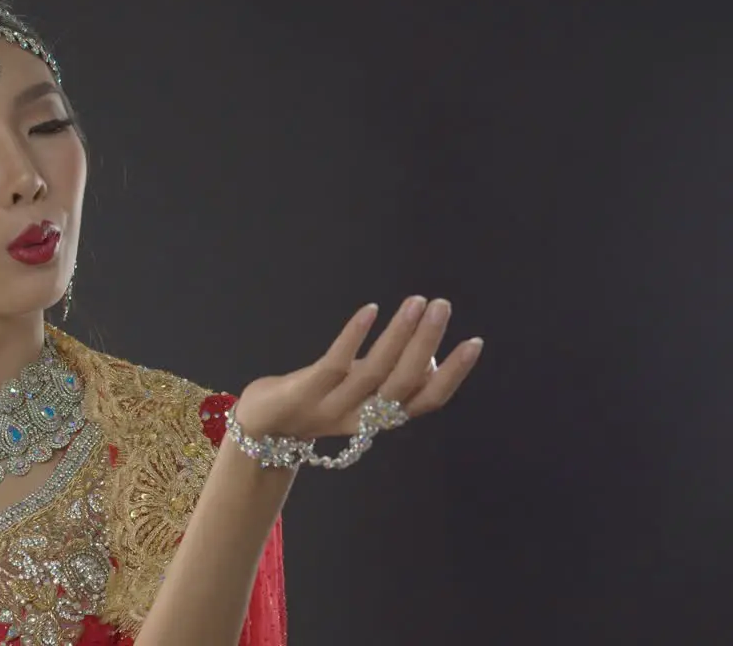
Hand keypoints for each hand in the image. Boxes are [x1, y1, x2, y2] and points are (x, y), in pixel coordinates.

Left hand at [234, 296, 482, 439]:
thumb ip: (388, 376)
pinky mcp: (304, 394)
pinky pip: (334, 364)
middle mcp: (360, 417)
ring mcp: (331, 407)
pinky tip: (370, 310)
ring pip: (374, 372)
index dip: (453, 375)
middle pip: (404, 383)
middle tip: (442, 306)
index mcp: (379, 418)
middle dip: (427, 343)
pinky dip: (354, 336)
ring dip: (399, 335)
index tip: (474, 342)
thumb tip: (427, 351)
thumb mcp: (355, 391)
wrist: (258, 429)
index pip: (426, 400)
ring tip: (416, 302)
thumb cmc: (314, 399)